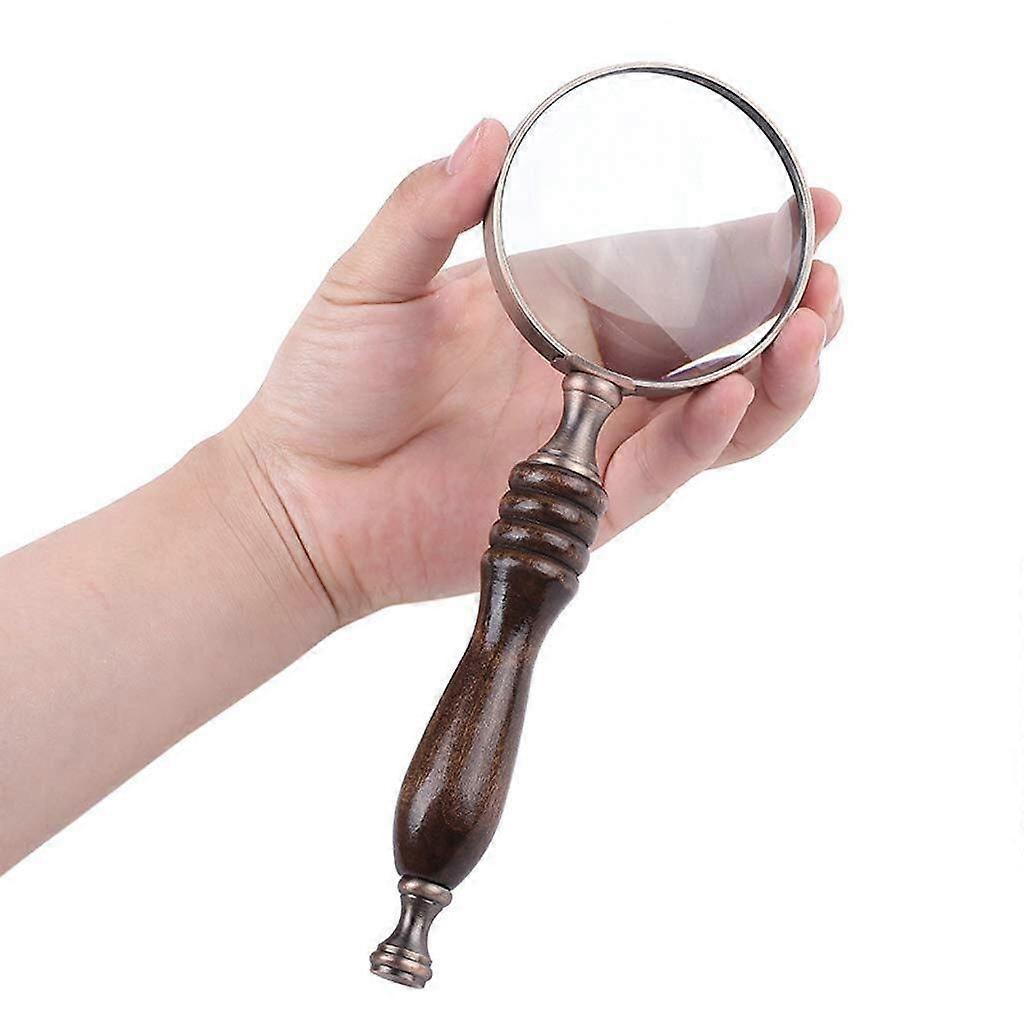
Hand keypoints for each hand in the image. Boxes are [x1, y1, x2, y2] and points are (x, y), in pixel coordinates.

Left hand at [230, 120, 843, 623]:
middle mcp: (593, 373)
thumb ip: (426, 213)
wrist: (303, 496)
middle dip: (788, 310)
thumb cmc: (326, 387)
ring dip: (775, 377)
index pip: (673, 269)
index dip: (748, 243)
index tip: (810, 209)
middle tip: (826, 280)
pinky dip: (706, 436)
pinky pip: (666, 470)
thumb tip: (488, 134)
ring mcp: (596, 440)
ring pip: (719, 414)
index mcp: (557, 308)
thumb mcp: (371, 281)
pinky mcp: (586, 505)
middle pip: (719, 343)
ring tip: (808, 332)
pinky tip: (731, 394)